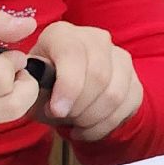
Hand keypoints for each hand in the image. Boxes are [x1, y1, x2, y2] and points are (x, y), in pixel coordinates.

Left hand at [29, 21, 142, 140]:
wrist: (63, 90)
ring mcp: (119, 57)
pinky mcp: (134, 79)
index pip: (72, 54)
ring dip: (92, 117)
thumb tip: (41, 87)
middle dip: (79, 106)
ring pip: (115, 93)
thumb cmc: (42, 85)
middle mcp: (94, 39)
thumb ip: (33, 84)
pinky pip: (128, 106)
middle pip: (98, 75)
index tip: (57, 111)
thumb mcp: (29, 83)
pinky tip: (86, 130)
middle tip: (62, 117)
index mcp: (62, 34)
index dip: (68, 86)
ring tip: (73, 123)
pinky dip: (105, 125)